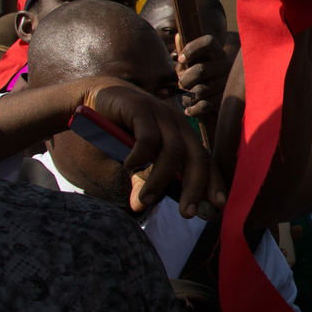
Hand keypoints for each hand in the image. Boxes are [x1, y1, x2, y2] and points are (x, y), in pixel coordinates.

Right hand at [81, 79, 225, 218]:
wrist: (93, 99)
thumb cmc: (117, 133)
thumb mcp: (132, 163)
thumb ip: (140, 180)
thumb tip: (139, 207)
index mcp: (182, 137)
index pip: (205, 161)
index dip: (214, 182)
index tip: (218, 206)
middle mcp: (177, 125)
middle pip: (196, 156)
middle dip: (195, 187)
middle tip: (188, 213)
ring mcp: (161, 114)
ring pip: (172, 150)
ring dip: (160, 178)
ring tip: (146, 200)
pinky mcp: (141, 107)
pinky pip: (148, 136)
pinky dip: (141, 155)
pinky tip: (129, 166)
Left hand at [175, 33, 230, 119]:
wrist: (215, 98)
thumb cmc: (198, 77)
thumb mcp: (191, 64)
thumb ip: (185, 53)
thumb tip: (178, 36)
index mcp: (218, 53)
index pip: (208, 42)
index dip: (192, 49)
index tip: (180, 60)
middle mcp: (226, 66)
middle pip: (200, 70)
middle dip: (185, 80)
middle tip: (181, 84)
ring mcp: (227, 83)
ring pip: (200, 91)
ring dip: (187, 97)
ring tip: (184, 98)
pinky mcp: (226, 100)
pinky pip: (205, 106)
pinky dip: (193, 109)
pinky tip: (189, 109)